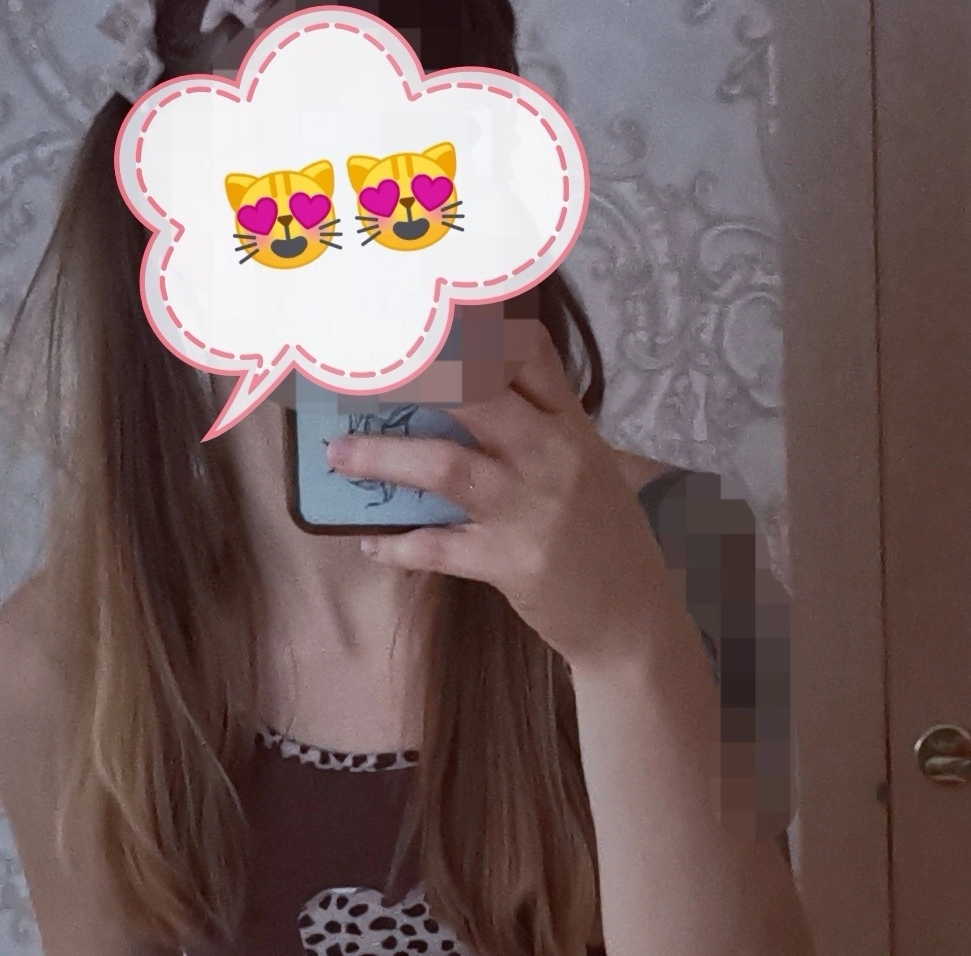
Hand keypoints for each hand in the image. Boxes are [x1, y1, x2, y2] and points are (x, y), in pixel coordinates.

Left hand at [325, 322, 671, 673]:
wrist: (633, 619)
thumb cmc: (605, 541)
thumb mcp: (588, 469)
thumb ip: (541, 430)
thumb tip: (469, 401)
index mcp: (571, 426)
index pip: (528, 352)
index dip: (475, 329)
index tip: (427, 321)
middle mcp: (550, 456)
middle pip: (475, 392)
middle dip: (411, 381)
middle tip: (359, 376)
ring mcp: (529, 509)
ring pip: (443, 465)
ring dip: (381, 458)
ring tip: (338, 455)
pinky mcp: (510, 562)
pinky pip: (438, 547)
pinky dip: (398, 544)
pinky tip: (370, 542)